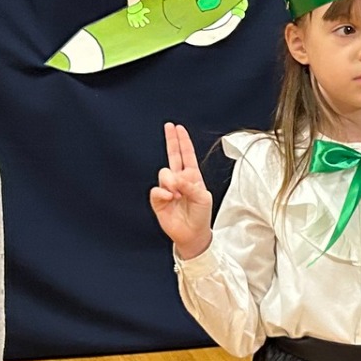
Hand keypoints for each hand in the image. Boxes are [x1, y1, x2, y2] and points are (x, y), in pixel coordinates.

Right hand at [150, 122, 213, 259]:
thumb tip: (174, 178)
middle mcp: (179, 179)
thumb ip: (190, 185)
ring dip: (171, 182)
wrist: (192, 234)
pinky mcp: (158, 199)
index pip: (187, 155)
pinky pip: (156, 189)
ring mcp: (168, 188)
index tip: (179, 128)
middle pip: (173, 155)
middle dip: (171, 140)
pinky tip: (170, 198)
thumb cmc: (201, 216)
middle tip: (169, 126)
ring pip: (164, 173)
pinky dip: (163, 193)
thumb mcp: (203, 198)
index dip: (183, 141)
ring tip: (177, 194)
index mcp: (192, 177)